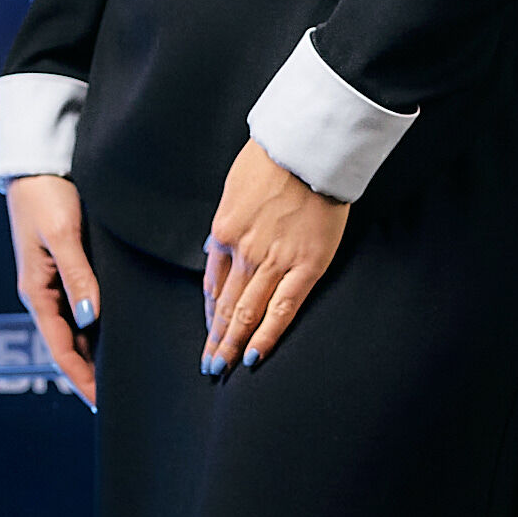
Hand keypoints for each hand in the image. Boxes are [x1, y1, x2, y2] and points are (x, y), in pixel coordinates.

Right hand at [7, 175, 99, 407]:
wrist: (38, 166)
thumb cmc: (46, 197)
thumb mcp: (63, 236)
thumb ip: (78, 276)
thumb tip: (90, 317)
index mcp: (37, 293)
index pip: (61, 350)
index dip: (81, 380)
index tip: (102, 404)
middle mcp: (46, 295)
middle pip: (70, 347)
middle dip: (91, 376)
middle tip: (122, 401)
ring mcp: (56, 284)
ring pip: (78, 331)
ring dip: (97, 355)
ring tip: (126, 378)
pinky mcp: (67, 270)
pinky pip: (84, 309)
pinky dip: (99, 329)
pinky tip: (121, 338)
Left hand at [201, 140, 349, 371]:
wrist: (309, 147)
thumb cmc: (274, 158)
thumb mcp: (234, 188)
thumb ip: (228, 222)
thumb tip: (218, 249)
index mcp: (224, 230)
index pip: (212, 283)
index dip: (210, 312)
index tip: (208, 332)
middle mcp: (243, 251)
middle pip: (225, 305)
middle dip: (215, 339)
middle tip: (209, 366)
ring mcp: (273, 261)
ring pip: (247, 313)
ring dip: (232, 344)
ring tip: (223, 369)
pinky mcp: (306, 266)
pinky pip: (282, 309)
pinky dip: (266, 336)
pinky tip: (253, 356)